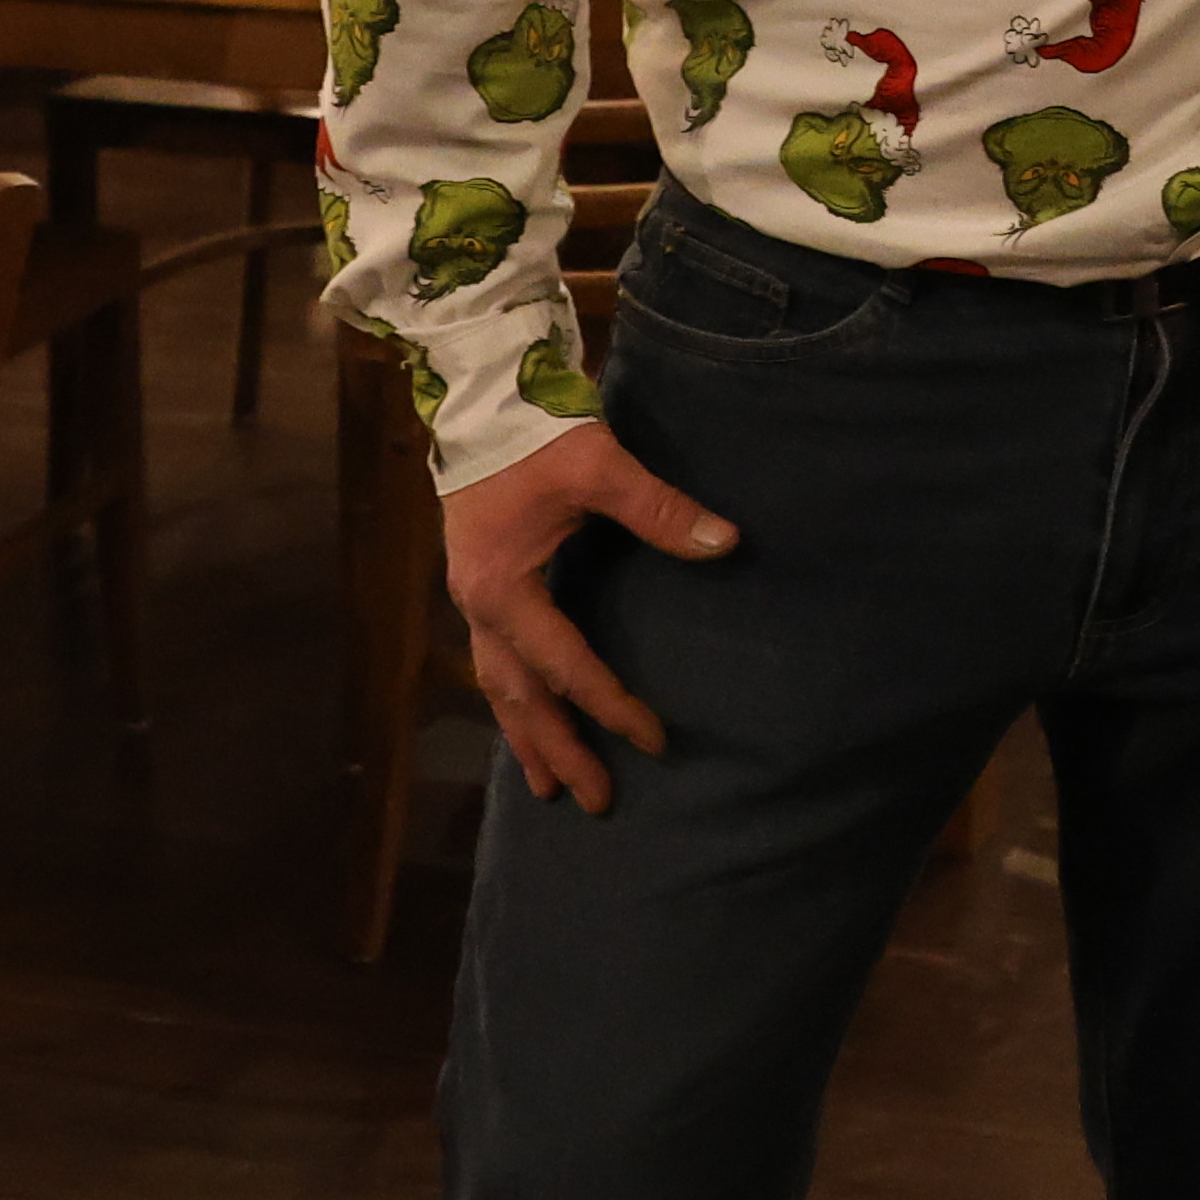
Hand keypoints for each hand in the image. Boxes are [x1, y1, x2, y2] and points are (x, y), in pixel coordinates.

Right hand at [439, 418, 738, 813]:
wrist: (481, 398)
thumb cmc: (538, 435)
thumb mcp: (600, 467)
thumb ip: (659, 509)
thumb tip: (726, 543)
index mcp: (504, 587)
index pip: (566, 665)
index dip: (610, 706)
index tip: (653, 741)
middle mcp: (479, 605)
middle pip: (520, 696)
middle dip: (557, 749)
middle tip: (596, 801)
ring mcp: (473, 598)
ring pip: (498, 685)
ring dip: (526, 735)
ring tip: (547, 788)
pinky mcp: (480, 584)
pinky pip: (495, 661)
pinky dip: (513, 699)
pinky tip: (527, 720)